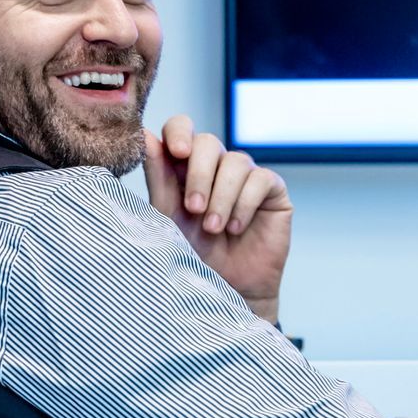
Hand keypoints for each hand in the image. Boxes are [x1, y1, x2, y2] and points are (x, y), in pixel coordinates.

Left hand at [141, 115, 292, 320]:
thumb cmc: (191, 253)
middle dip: (199, 175)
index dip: (180, 133)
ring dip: (221, 197)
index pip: (181, 127)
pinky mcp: (272, 190)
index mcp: (184, 166)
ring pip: (235, 161)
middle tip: (193, 209)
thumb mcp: (167, 215)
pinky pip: (261, 179)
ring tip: (214, 228)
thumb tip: (146, 134)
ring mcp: (245, 176)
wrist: (225, 289)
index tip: (178, 153)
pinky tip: (236, 228)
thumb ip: (158, 176)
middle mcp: (214, 166)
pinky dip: (245, 203)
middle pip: (208, 142)